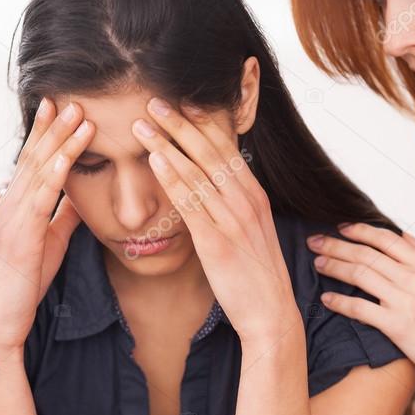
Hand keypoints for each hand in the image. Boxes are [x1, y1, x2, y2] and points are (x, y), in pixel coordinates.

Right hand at [0, 98, 93, 351]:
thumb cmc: (23, 287)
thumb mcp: (51, 244)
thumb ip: (63, 218)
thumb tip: (82, 197)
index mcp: (14, 207)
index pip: (31, 164)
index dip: (47, 136)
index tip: (62, 110)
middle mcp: (8, 205)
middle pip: (33, 157)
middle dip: (53, 126)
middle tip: (71, 97)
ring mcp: (12, 216)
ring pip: (39, 168)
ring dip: (61, 137)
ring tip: (79, 111)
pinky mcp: (22, 231)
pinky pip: (44, 192)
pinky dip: (60, 166)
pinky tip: (74, 148)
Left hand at [131, 98, 301, 348]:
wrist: (271, 313)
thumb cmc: (256, 274)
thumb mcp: (251, 231)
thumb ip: (234, 205)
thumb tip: (215, 186)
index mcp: (254, 195)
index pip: (226, 149)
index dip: (202, 123)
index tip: (181, 101)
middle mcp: (246, 200)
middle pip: (210, 152)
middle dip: (181, 124)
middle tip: (155, 101)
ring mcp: (233, 219)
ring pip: (197, 171)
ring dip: (168, 143)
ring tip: (143, 124)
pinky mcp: (217, 241)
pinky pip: (191, 202)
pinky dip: (172, 177)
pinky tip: (154, 160)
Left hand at [307, 223, 414, 390]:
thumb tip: (403, 234)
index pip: (386, 239)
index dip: (359, 231)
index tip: (339, 229)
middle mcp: (414, 277)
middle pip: (366, 253)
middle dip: (336, 245)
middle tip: (313, 242)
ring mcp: (405, 300)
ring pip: (360, 274)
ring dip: (333, 266)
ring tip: (316, 264)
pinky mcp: (397, 325)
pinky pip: (360, 308)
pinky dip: (340, 301)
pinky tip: (326, 299)